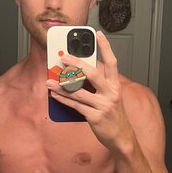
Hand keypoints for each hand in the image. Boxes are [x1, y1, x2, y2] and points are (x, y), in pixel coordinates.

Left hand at [46, 31, 131, 153]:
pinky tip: (54, 94)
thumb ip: (99, 85)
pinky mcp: (94, 117)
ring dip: (62, 85)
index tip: (98, 35)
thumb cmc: (114, 116)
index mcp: (115, 86)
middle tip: (64, 57)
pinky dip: (63, 99)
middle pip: (92, 74)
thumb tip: (79, 73)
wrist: (122, 138)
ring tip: (50, 80)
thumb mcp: (111, 97)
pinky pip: (75, 106)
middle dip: (76, 64)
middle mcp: (111, 93)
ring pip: (79, 91)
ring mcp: (103, 105)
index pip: (112, 62)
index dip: (106, 47)